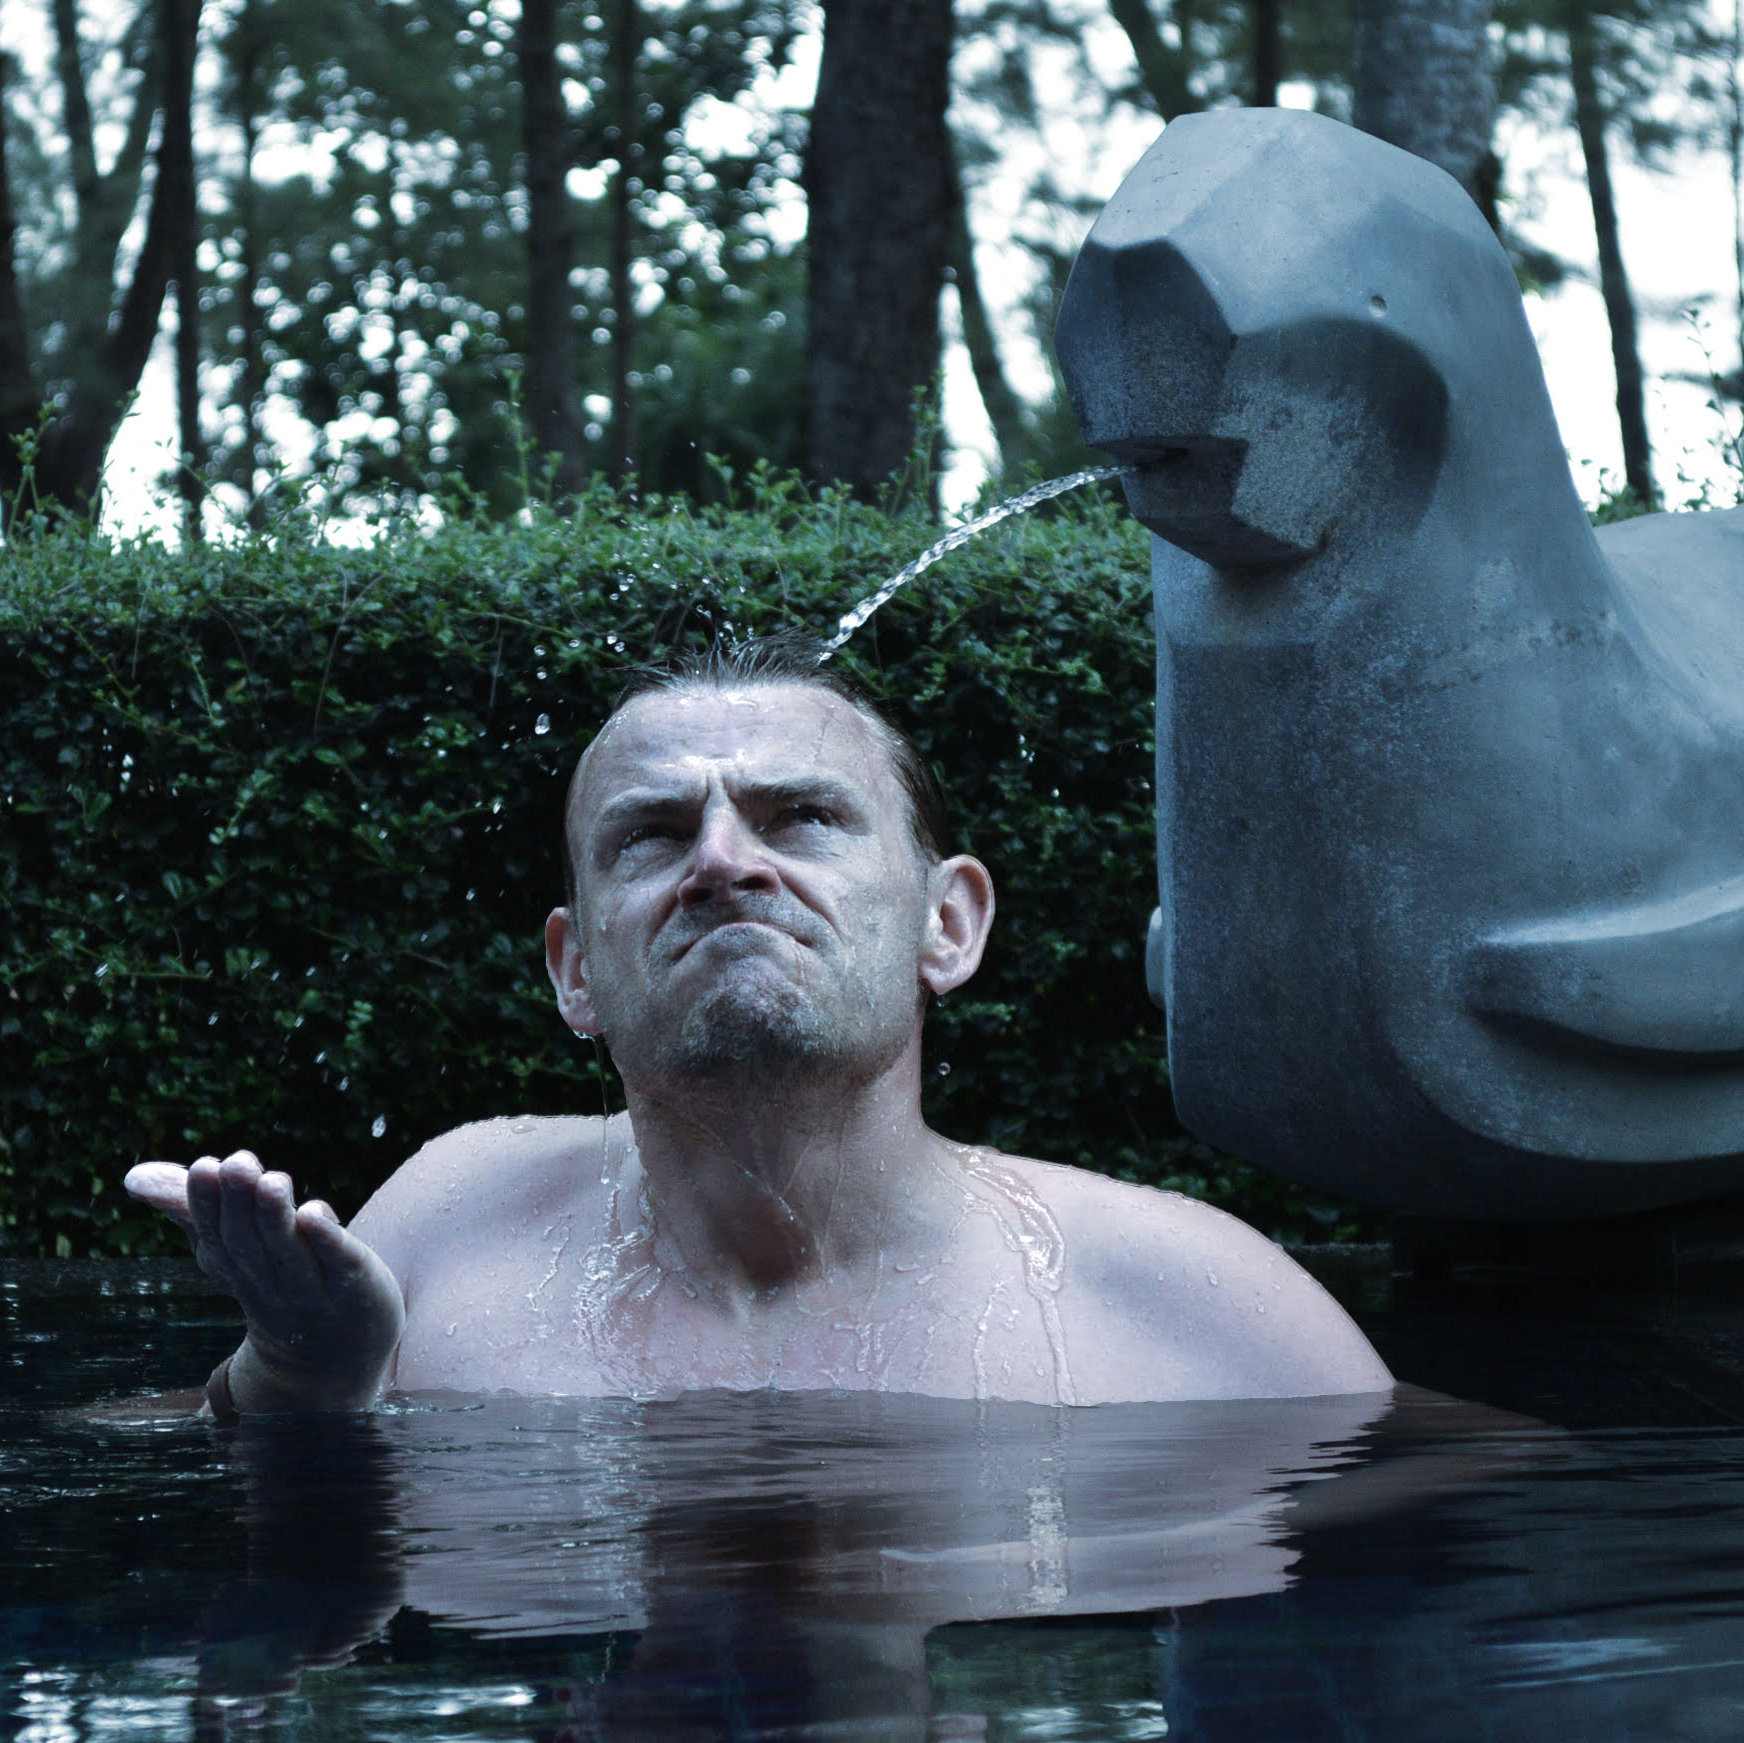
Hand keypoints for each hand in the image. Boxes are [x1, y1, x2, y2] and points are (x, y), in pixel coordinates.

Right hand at [126, 1152, 405, 1412]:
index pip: (215, 1235)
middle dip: (241, 1202)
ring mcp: (312, 1291)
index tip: (202, 1166)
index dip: (207, 1204)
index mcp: (235, 1267)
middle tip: (237, 1163)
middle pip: (250, 1243)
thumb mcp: (233, 1246)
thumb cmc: (277, 1282)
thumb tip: (133, 1176)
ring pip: (290, 1254)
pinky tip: (316, 1212)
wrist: (329, 1357)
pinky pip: (339, 1265)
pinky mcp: (357, 1288)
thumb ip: (193, 1208)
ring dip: (277, 1219)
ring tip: (272, 1180)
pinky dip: (327, 1241)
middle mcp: (268, 1282)